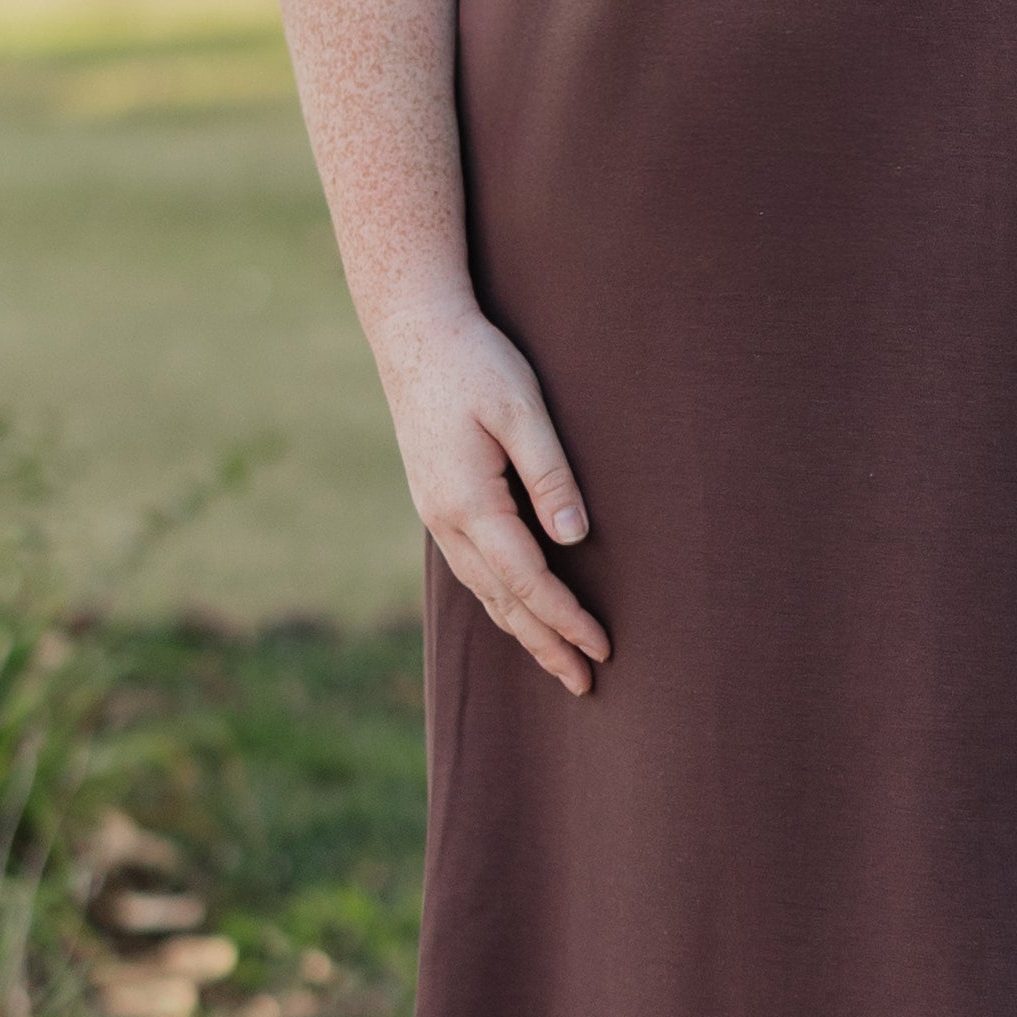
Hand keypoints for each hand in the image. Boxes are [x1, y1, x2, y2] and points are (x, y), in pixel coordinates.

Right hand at [381, 306, 605, 700]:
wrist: (413, 331)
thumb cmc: (476, 362)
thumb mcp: (522, 408)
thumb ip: (550, 474)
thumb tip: (576, 538)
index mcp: (469, 503)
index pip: (528, 580)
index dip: (566, 619)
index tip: (603, 648)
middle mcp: (446, 520)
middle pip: (502, 601)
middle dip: (545, 645)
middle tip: (585, 685)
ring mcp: (435, 513)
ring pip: (483, 590)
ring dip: (522, 629)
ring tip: (557, 661)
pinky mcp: (436, 500)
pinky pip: (471, 568)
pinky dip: (499, 599)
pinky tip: (515, 608)